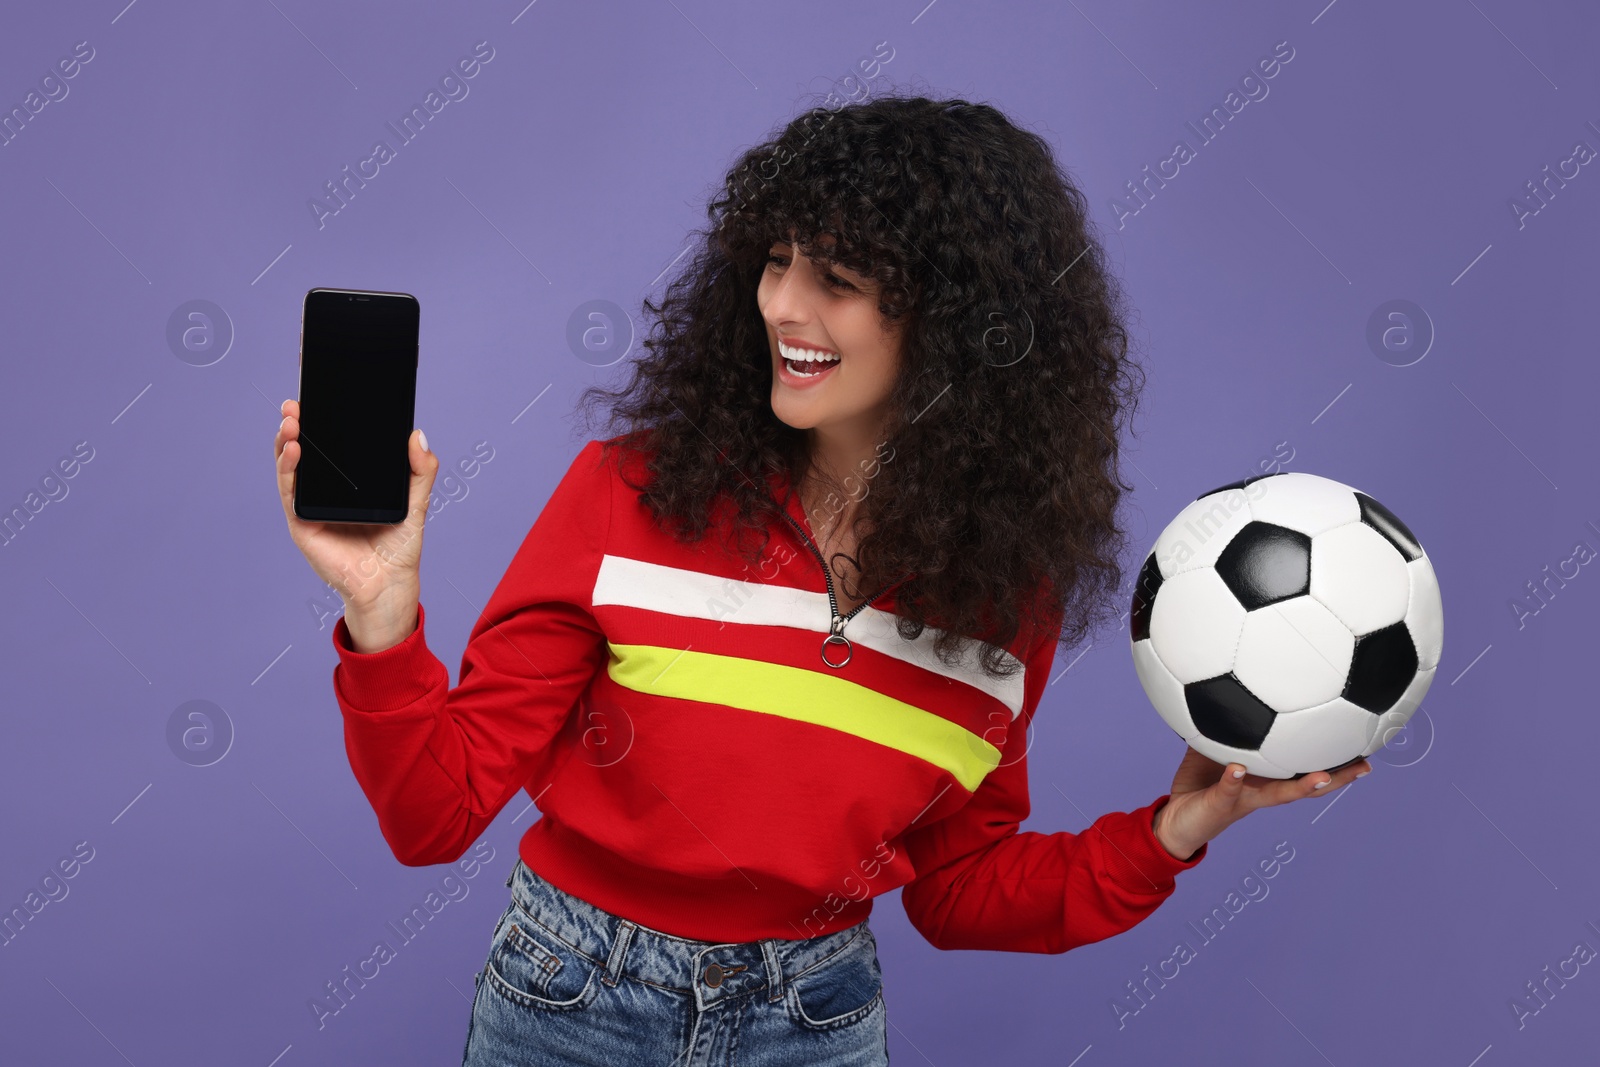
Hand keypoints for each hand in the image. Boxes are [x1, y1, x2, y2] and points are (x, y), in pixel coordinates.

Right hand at [273, 398, 437, 632]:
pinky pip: (291, 490)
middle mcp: (327, 488)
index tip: (320, 391)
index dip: (324, 418)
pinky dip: (289, 469)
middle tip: (297, 400)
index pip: (333, 444)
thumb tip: (418, 435)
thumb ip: (420, 471)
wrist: (389, 584)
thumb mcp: (416, 502)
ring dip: (287, 440)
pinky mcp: (302, 521)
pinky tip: (294, 449)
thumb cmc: (399, 546)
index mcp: (350, 480)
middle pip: (307, 449)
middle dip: (298, 423)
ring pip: (292, 465)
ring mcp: (311, 503)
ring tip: (291, 419)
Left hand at [1151, 745, 1371, 860]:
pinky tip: (1237, 768)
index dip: (1332, 759)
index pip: (1303, 767)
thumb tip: (1234, 692)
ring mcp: (1243, 800)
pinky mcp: (1219, 805)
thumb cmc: (1198, 782)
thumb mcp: (1212, 749)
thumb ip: (1226, 727)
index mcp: (1265, 778)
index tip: (1362, 745)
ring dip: (1300, 787)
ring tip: (1321, 777)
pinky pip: (1227, 790)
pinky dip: (1233, 779)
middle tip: (1364, 766)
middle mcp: (1261, 791)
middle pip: (1306, 785)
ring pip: (1278, 795)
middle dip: (1336, 777)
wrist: (1174, 818)